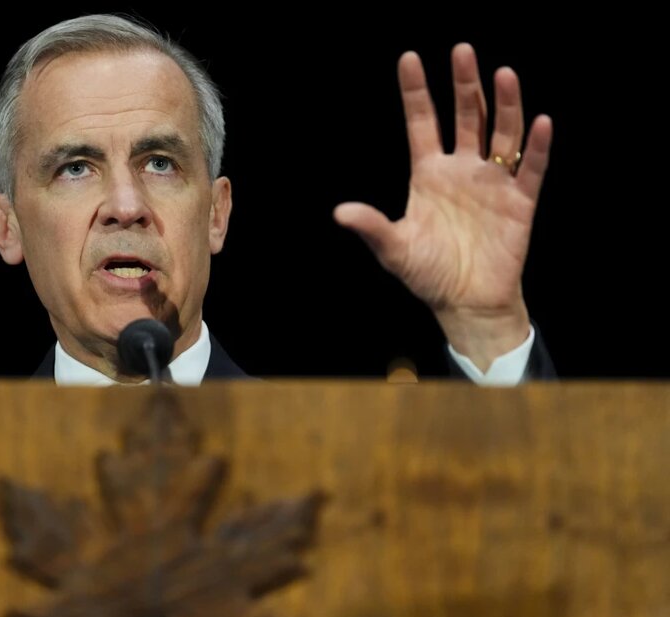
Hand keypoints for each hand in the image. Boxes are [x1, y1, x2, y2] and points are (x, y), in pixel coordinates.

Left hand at [334, 43, 551, 369]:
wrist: (466, 302)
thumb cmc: (428, 274)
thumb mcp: (394, 249)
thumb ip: (372, 226)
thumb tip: (340, 212)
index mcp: (428, 174)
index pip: (422, 123)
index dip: (416, 93)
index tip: (409, 58)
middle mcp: (462, 170)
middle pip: (466, 117)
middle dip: (464, 85)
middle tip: (462, 50)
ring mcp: (493, 183)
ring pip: (501, 134)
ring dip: (505, 105)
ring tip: (503, 74)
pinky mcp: (520, 202)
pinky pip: (531, 169)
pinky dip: (536, 147)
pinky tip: (539, 122)